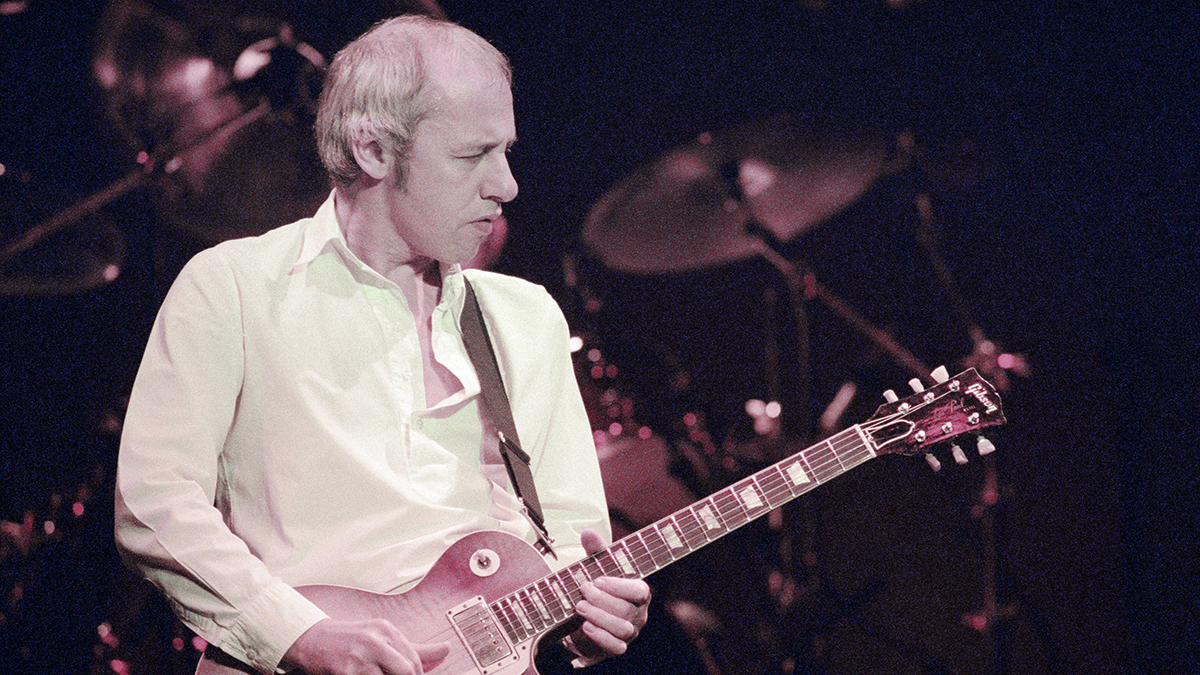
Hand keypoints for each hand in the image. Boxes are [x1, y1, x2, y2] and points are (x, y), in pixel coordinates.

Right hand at [281, 618, 448, 674]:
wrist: (309, 640)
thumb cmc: (350, 642)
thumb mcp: (382, 639)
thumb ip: (415, 649)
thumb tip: (446, 650)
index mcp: (386, 630)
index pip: (414, 662)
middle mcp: (374, 640)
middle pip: (407, 672)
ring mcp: (359, 657)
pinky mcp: (344, 672)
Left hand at [565, 529, 651, 662]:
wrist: (589, 616)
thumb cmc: (599, 589)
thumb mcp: (597, 567)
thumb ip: (595, 550)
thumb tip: (587, 532)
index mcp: (639, 593)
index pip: (640, 590)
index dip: (619, 586)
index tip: (598, 580)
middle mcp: (639, 614)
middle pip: (627, 610)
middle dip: (602, 600)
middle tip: (583, 590)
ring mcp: (630, 632)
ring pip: (622, 629)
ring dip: (599, 617)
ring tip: (580, 607)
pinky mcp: (618, 647)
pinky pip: (615, 647)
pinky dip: (600, 638)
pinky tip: (585, 627)